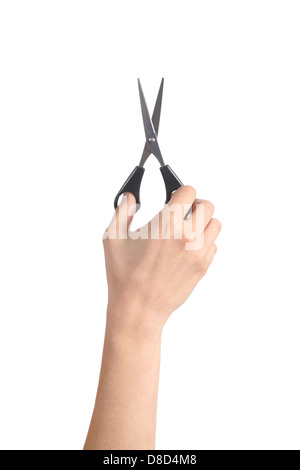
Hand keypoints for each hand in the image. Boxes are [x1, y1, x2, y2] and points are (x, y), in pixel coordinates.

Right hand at [103, 186, 220, 335]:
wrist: (137, 309)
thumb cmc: (123, 276)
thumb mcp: (113, 238)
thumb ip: (122, 211)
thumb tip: (129, 196)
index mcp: (166, 223)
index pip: (189, 192)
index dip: (181, 191)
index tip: (175, 196)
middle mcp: (187, 235)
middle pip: (208, 205)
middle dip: (195, 204)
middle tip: (183, 211)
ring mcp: (198, 252)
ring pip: (215, 225)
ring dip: (203, 222)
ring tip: (187, 229)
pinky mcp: (203, 267)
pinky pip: (213, 245)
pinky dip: (204, 241)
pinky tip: (187, 247)